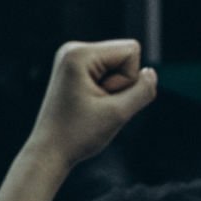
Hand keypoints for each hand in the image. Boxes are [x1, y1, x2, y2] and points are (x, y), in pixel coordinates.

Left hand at [27, 40, 157, 167]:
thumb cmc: (77, 134)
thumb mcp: (119, 113)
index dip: (127, 79)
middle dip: (120, 84)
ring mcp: (72, 59)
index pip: (131, 50)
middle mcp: (72, 50)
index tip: (102, 98)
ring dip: (114, 90)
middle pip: (125, 56)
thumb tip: (150, 72)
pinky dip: (107, 92)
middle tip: (95, 104)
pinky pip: (109, 74)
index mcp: (78, 53)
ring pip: (119, 67)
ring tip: (91, 106)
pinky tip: (89, 105)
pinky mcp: (75, 70)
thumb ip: (143, 90)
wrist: (49, 151)